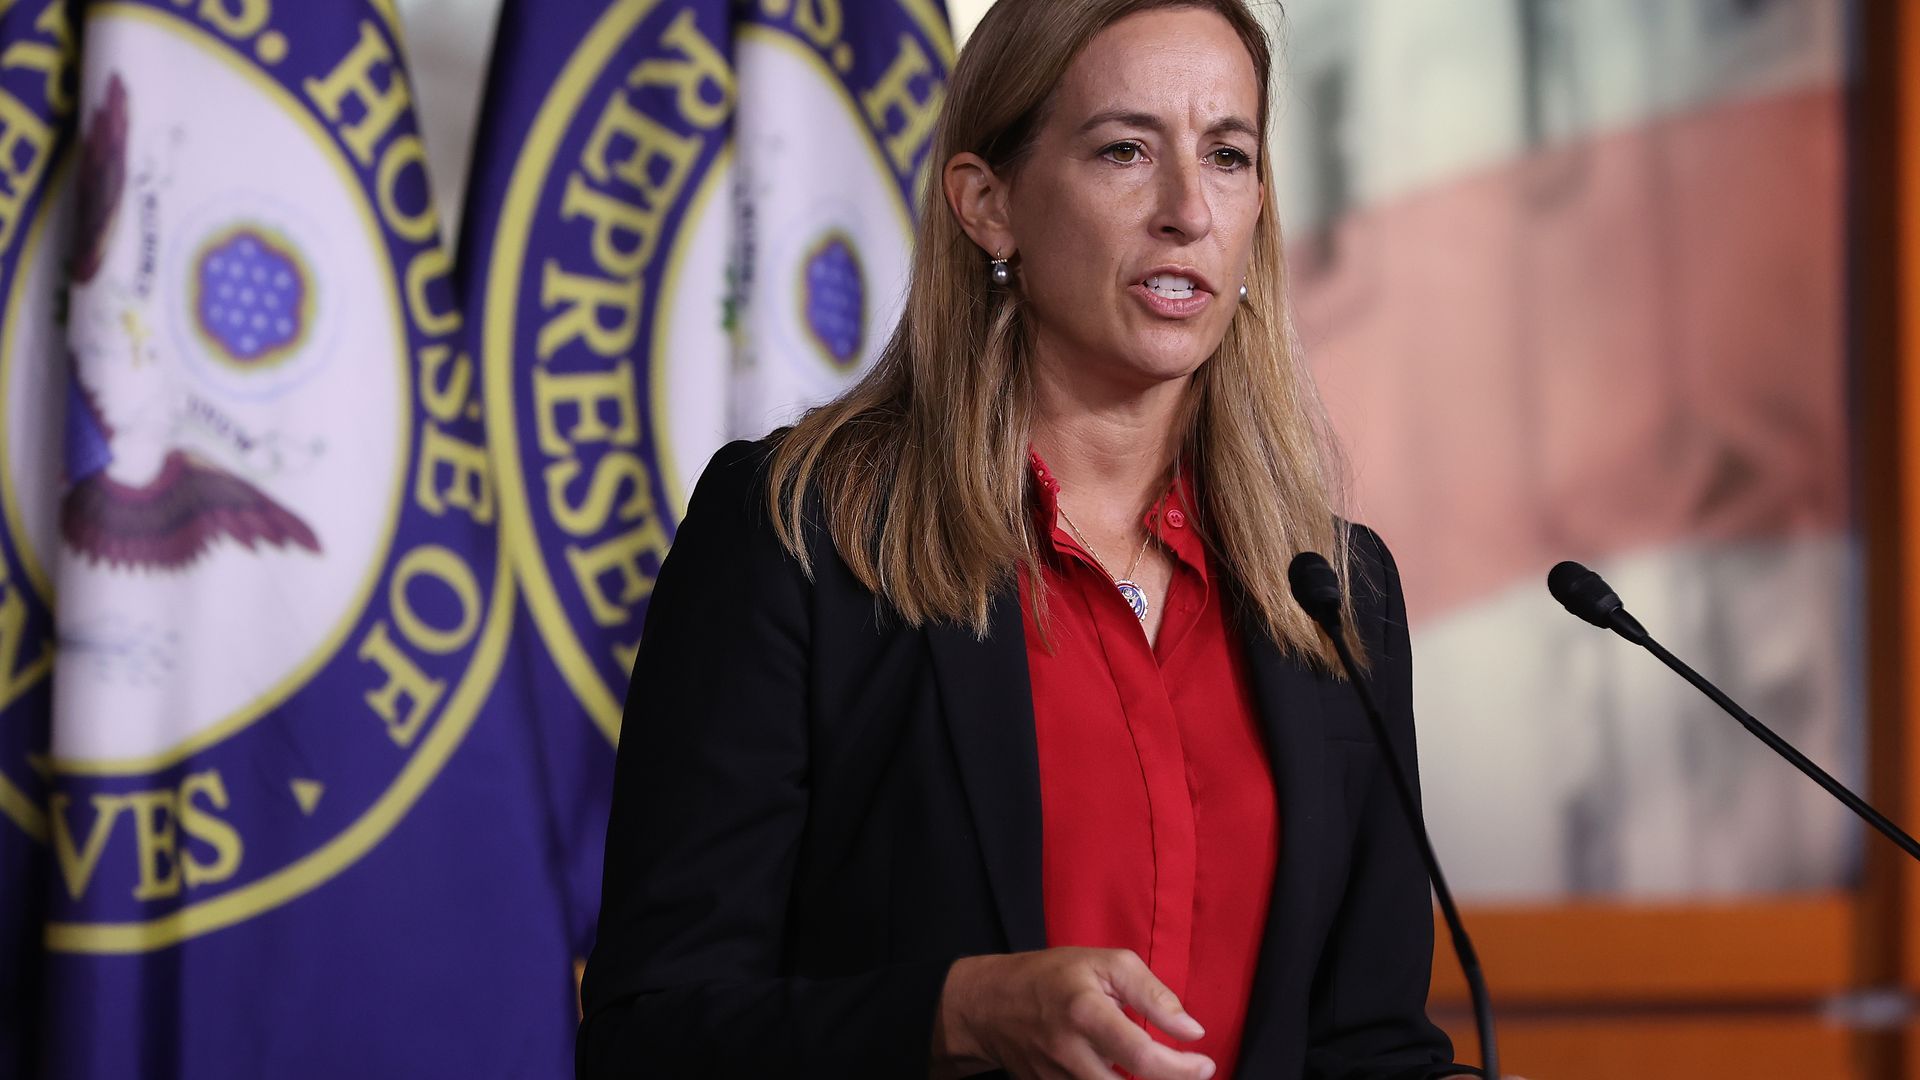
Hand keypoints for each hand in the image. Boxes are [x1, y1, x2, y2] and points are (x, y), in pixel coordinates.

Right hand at [929, 947, 1215, 1079]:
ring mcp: (1056, 1079)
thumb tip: (1193, 1031)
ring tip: (1161, 1072)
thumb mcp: (1106, 963)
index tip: (1205, 1063)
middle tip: (1190, 1073)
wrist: (989, 1004)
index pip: (1142, 1057)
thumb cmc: (1053, 976)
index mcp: (1086, 1012)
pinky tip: (1128, 1075)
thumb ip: (1153, 995)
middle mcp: (1070, 1052)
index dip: (1182, 1069)